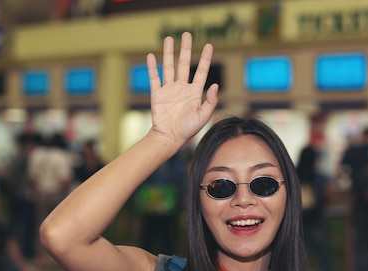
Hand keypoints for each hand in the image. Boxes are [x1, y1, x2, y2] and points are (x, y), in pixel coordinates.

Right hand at [147, 32, 218, 147]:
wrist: (170, 138)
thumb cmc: (188, 130)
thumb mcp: (204, 116)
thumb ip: (210, 101)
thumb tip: (216, 85)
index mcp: (194, 93)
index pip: (201, 71)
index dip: (205, 58)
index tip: (208, 45)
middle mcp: (182, 88)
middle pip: (184, 64)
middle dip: (186, 49)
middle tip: (186, 34)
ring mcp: (169, 90)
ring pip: (168, 67)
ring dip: (168, 53)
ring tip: (169, 39)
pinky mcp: (157, 94)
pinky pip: (154, 78)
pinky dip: (152, 67)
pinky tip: (151, 56)